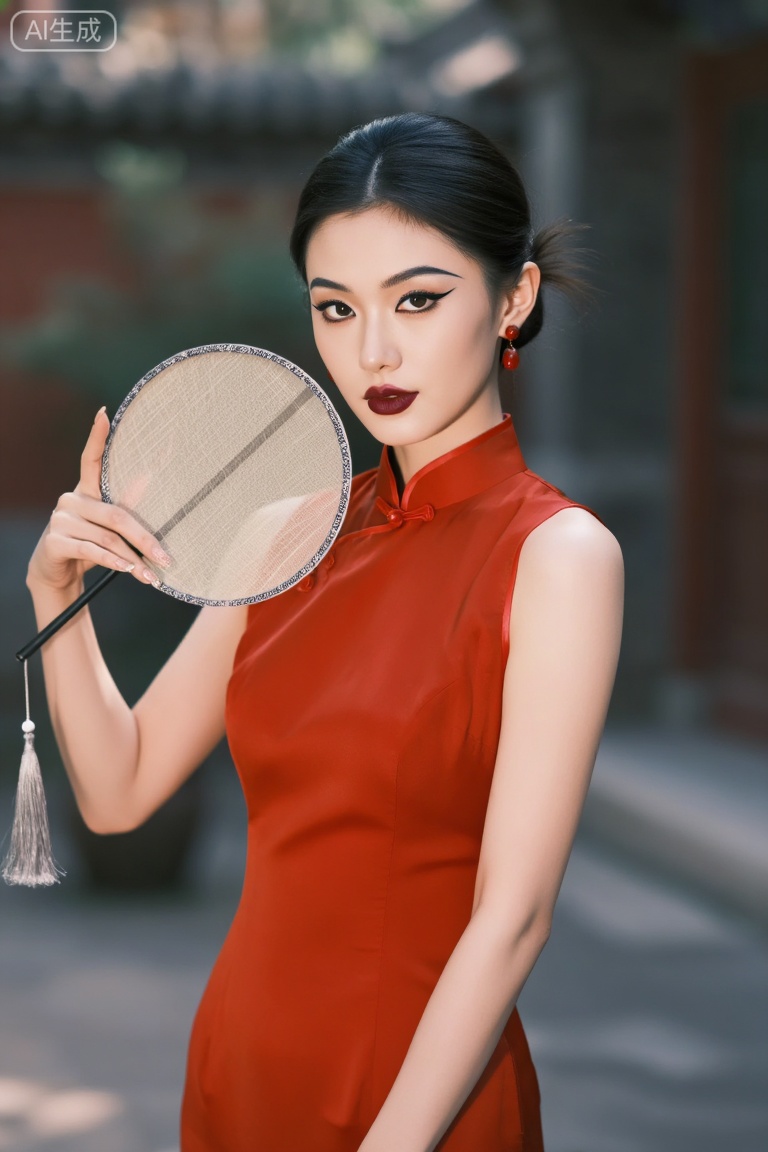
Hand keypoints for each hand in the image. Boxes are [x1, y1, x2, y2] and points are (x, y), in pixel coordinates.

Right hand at [26, 406, 171, 592]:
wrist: (58, 574)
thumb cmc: (90, 545)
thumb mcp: (109, 528)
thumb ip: (127, 512)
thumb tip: (160, 486)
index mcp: (86, 491)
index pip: (90, 459)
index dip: (97, 437)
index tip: (104, 414)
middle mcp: (71, 500)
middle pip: (117, 514)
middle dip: (145, 538)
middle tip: (166, 557)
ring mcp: (61, 519)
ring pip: (107, 537)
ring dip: (133, 559)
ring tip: (151, 575)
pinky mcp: (55, 540)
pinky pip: (91, 550)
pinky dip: (113, 562)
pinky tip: (126, 570)